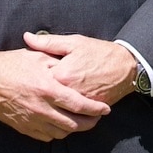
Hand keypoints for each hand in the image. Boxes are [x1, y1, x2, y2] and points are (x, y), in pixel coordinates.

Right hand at [0, 48, 112, 140]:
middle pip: (73, 124)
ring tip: (80, 121)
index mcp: (47, 89)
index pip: (79, 104)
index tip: (105, 109)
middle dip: (89, 123)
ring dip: (74, 129)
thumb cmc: (11, 64)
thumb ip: (58, 64)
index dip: (95, 109)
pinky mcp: (23, 127)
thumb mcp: (37, 57)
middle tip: (96, 118)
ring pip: (61, 133)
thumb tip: (75, 69)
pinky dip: (57, 133)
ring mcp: (31, 120)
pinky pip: (46, 137)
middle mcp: (41, 108)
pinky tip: (61, 125)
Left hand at [23, 32, 139, 105]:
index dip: (34, 77)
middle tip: (36, 91)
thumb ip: (48, 42)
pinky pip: (73, 115)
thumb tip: (26, 37)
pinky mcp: (88, 111)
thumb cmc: (98, 52)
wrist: (125, 66)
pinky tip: (61, 108)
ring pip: (59, 108)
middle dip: (41, 94)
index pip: (38, 81)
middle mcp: (70, 92)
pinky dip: (67, 112)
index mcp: (61, 75)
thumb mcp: (73, 42)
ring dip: (53, 105)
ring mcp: (80, 103)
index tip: (31, 76)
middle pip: (47, 98)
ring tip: (47, 101)